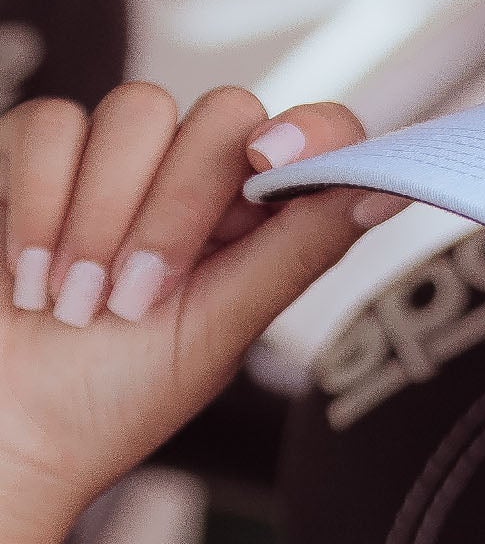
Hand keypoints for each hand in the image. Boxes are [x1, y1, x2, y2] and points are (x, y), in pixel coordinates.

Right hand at [0, 83, 398, 543]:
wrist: (5, 432)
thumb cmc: (110, 397)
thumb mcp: (219, 330)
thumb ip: (298, 250)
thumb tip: (388, 189)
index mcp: (257, 220)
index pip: (316, 133)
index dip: (310, 132)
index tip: (270, 165)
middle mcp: (195, 178)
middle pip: (224, 116)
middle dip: (176, 209)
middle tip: (131, 300)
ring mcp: (115, 160)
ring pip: (138, 110)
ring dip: (102, 214)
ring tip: (73, 302)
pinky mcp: (32, 153)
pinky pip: (51, 124)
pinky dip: (37, 201)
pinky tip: (26, 275)